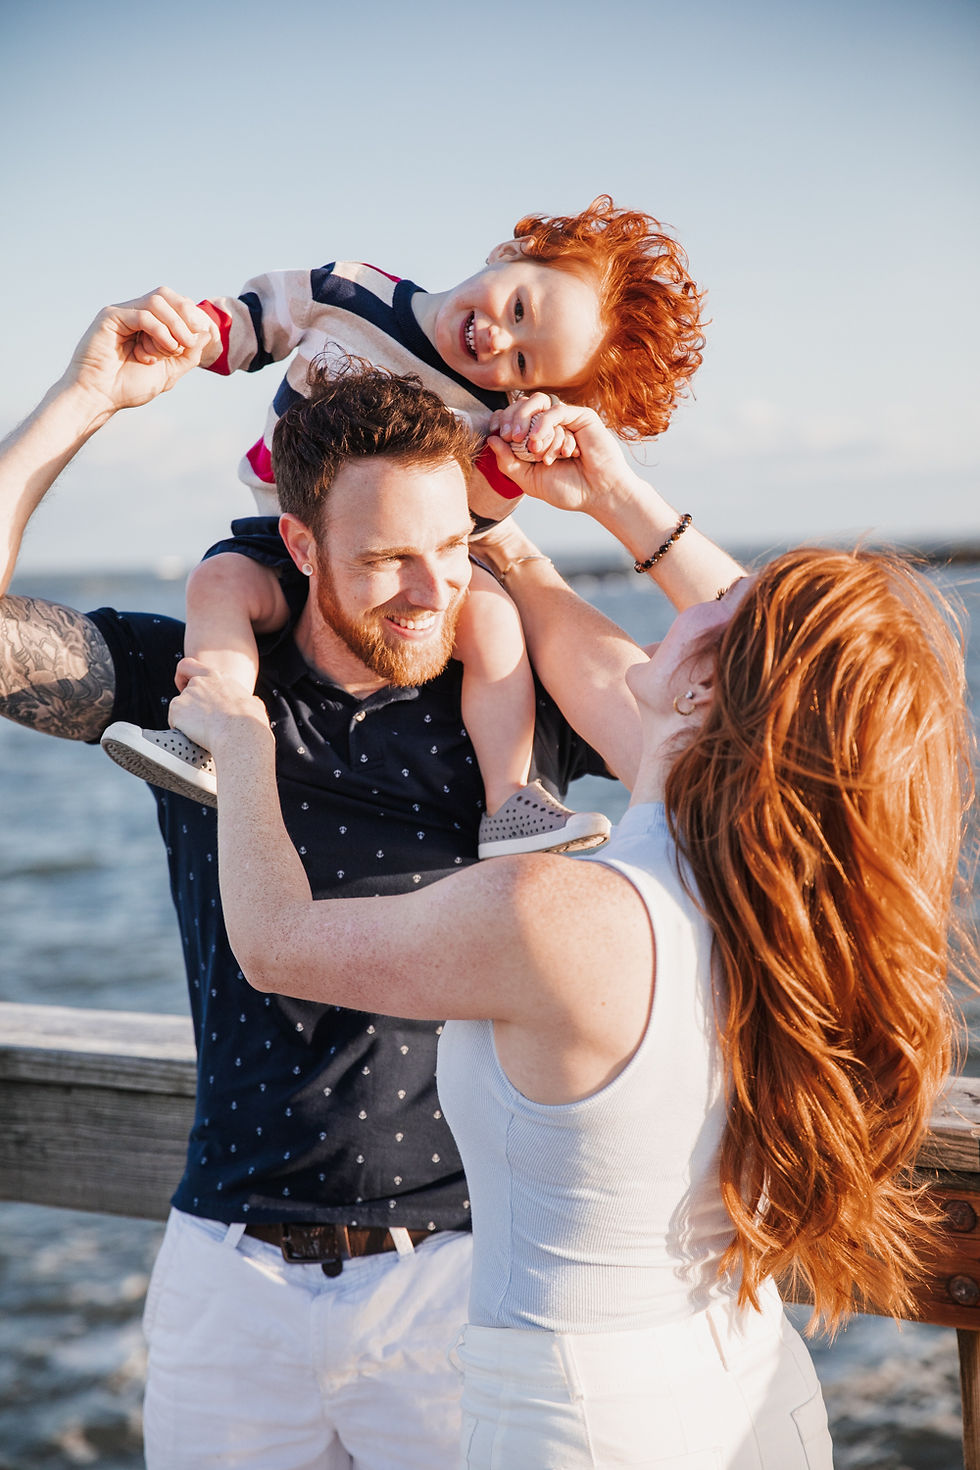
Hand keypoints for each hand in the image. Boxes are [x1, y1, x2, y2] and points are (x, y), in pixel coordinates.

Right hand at [64, 287, 219, 416]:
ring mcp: (122, 313)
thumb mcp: (169, 371)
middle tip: (191, 339)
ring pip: (157, 301)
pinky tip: (159, 352)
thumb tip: (207, 331)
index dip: (192, 317)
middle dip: (186, 314)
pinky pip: (143, 314)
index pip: (175, 304)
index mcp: (148, 324)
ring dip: (173, 325)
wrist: (99, 397)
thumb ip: (189, 353)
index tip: (199, 339)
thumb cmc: (128, 387)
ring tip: (174, 349)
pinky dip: (159, 331)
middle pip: (166, 295)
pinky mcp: (110, 317)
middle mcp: (134, 314)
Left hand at [169, 659, 270, 753]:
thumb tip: (253, 703)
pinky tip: (194, 737)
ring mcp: (187, 694)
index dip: (184, 676)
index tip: (186, 686)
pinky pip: (173, 721)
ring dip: (186, 720)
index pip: (190, 665)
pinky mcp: (176, 709)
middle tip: (199, 721)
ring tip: (203, 733)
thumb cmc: (251, 725)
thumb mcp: (256, 706)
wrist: (241, 737)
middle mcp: (200, 682)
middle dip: (189, 705)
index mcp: (219, 678)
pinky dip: (180, 730)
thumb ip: (249, 701)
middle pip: (184, 690)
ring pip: (179, 707)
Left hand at [486, 399, 638, 515]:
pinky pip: (556, 411)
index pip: (511, 416)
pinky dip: (547, 427)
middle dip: (513, 419)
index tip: (496, 433)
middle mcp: (549, 424)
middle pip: (522, 404)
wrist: (597, 495)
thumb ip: (507, 462)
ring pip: (538, 404)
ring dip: (532, 426)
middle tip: (513, 438)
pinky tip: (552, 448)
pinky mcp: (581, 416)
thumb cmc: (567, 489)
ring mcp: (565, 419)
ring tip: (535, 449)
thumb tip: (491, 438)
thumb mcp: (528, 479)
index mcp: (535, 436)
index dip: (501, 420)